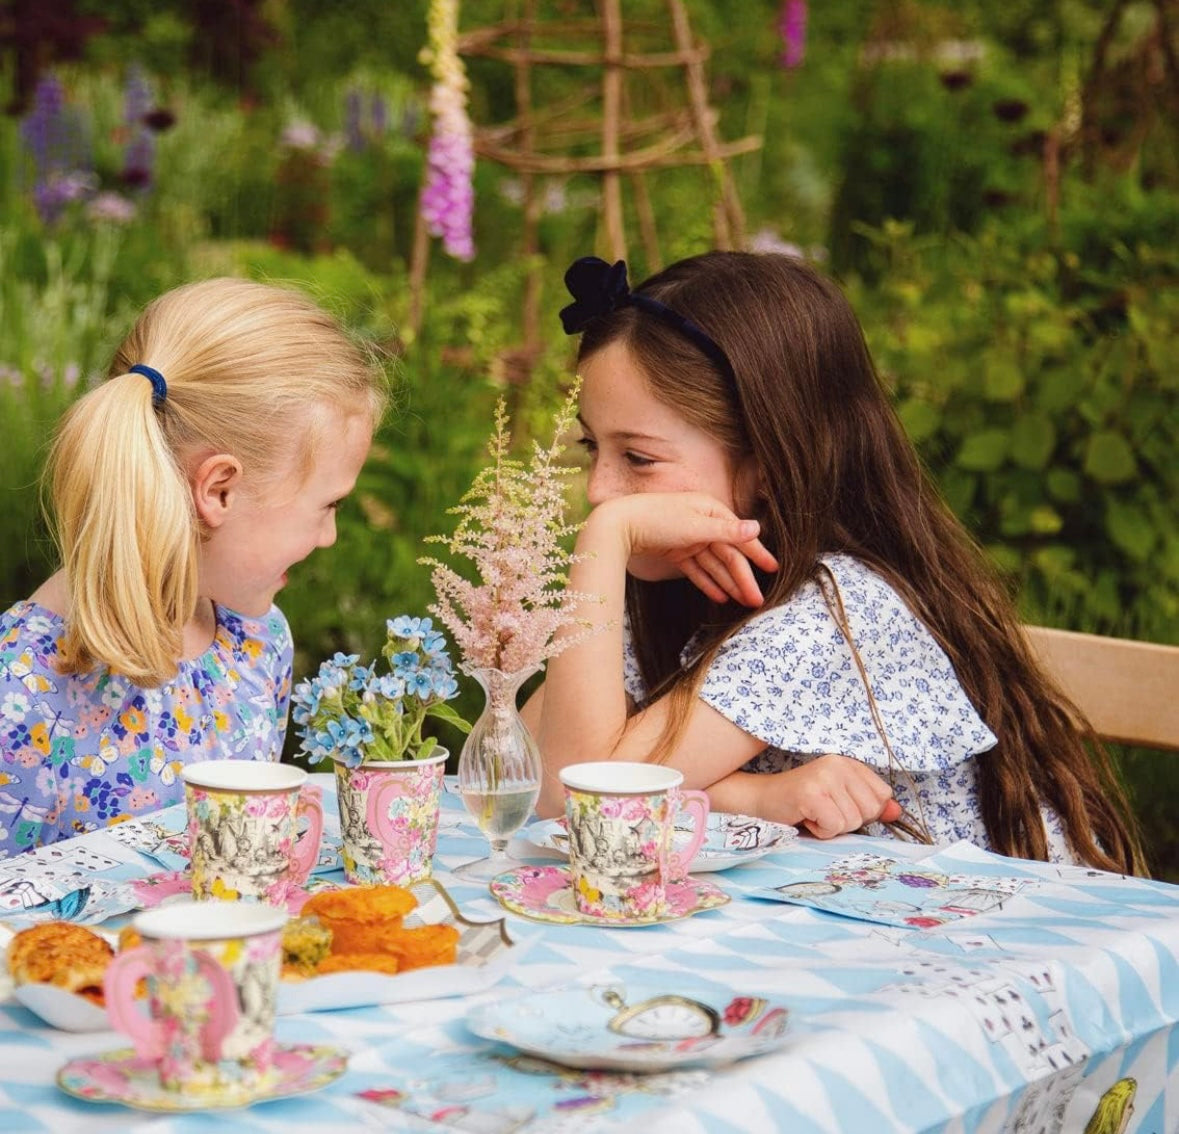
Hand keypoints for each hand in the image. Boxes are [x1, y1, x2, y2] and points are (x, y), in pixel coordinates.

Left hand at [589, 493, 777, 605]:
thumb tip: (757, 528)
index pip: (739, 536)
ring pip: (714, 564)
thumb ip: (727, 531)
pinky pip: (697, 569)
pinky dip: (708, 582)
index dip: (757, 554)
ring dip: (728, 583)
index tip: (773, 569)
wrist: (618, 525)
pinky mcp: (675, 552)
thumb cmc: (657, 518)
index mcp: (711, 510)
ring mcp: (689, 539)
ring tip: (743, 603)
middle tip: (757, 601)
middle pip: (728, 554)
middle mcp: (703, 523)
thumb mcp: (695, 525)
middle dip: (743, 577)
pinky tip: (720, 597)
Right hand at [771, 754, 899, 838]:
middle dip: (848, 821)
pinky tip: (806, 818)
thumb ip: (869, 805)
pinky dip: (821, 831)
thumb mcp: (840, 801)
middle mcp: (839, 764)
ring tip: (813, 813)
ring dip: (832, 827)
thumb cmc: (801, 804)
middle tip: (823, 811)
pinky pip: (835, 826)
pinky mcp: (812, 793)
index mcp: (848, 762)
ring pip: (853, 821)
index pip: (882, 795)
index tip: (838, 805)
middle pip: (871, 810)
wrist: (761, 801)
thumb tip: (896, 812)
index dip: (864, 810)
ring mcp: (825, 777)